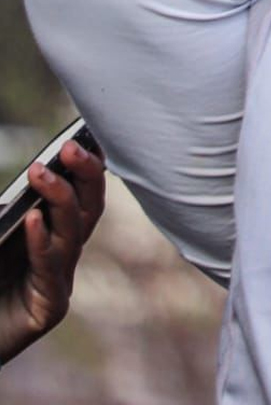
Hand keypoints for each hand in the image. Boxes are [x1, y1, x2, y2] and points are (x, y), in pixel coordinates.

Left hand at [0, 141, 105, 363]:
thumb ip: (3, 212)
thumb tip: (15, 183)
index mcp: (50, 236)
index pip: (80, 194)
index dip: (88, 165)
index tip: (85, 134)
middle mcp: (61, 256)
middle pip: (88, 208)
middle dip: (85, 174)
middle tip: (70, 147)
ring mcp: (58, 283)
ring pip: (73, 233)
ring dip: (61, 198)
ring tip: (41, 173)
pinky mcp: (48, 310)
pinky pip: (51, 270)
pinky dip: (42, 242)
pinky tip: (32, 220)